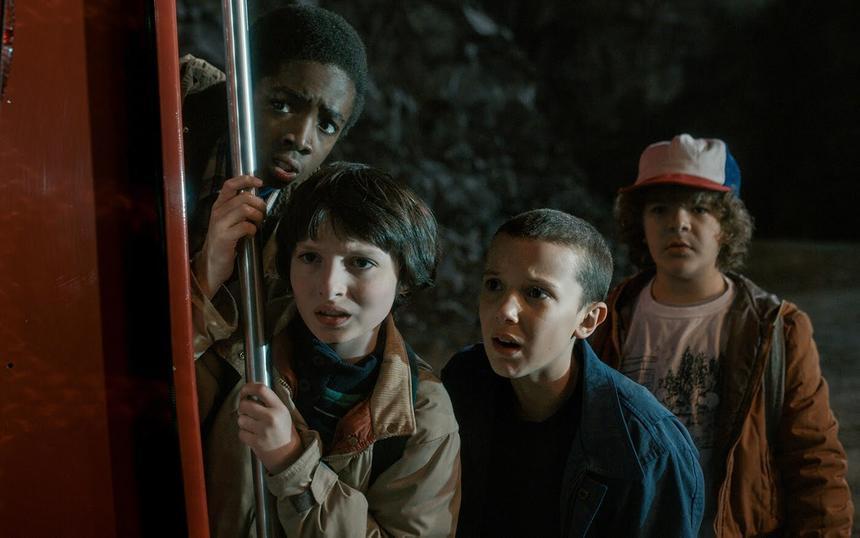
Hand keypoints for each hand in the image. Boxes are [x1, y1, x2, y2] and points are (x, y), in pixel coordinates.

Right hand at [194, 175, 267, 298]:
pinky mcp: (225, 237)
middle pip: (243, 197)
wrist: (212, 263)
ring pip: (245, 209)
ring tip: (258, 223)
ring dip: (257, 216)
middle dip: (259, 204)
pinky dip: (253, 229)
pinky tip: (251, 234)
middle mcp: (217, 212)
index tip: (259, 182)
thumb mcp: (229, 220)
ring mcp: (220, 224)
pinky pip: (245, 226)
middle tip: (262, 213)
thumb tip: (257, 198)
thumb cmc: (225, 241)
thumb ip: (238, 208)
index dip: (246, 180)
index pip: (230, 185)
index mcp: (219, 205)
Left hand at [238, 382, 302, 473]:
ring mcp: (263, 430)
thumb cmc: (283, 431)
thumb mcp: (283, 413)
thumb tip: (249, 393)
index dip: (248, 387)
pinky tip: (253, 436)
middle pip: (245, 404)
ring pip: (240, 419)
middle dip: (243, 408)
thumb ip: (269, 403)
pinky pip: (241, 433)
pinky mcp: (256, 442)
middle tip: (248, 412)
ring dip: (244, 422)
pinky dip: (244, 434)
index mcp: (279, 407)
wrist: (288, 455)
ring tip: (254, 426)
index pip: (261, 389)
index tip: (244, 391)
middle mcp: (271, 417)